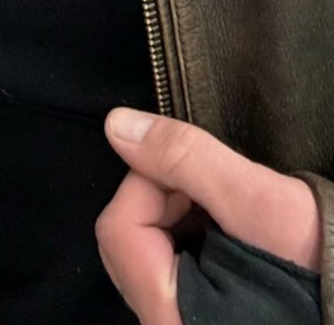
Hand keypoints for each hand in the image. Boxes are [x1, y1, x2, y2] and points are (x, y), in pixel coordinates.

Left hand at [97, 108, 321, 322]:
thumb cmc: (318, 264)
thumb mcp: (260, 201)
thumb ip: (185, 158)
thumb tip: (117, 126)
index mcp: (171, 316)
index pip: (120, 229)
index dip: (151, 182)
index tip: (197, 174)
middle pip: (124, 240)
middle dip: (160, 196)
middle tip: (210, 188)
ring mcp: (175, 323)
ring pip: (140, 250)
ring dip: (172, 214)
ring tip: (220, 209)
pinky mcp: (188, 317)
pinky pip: (160, 268)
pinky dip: (183, 235)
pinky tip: (220, 229)